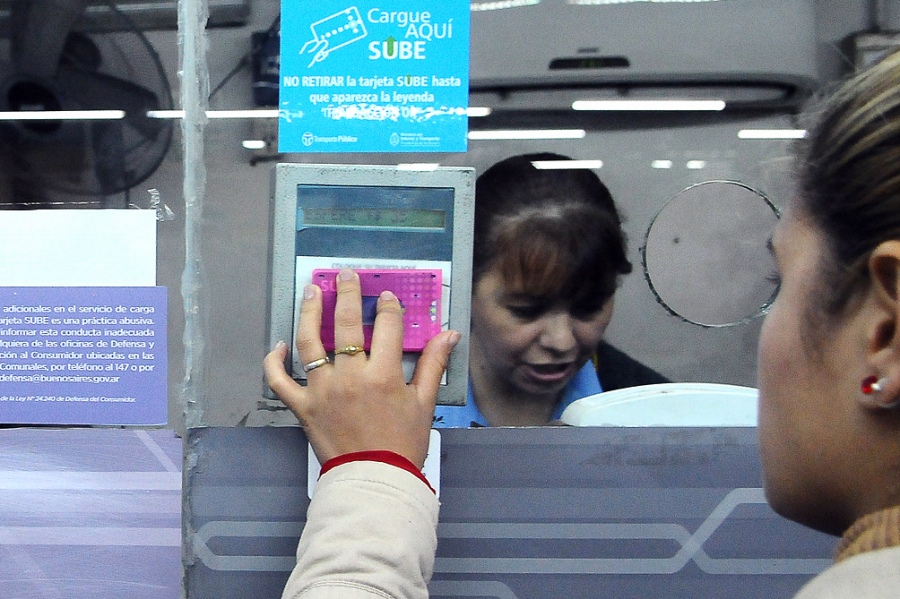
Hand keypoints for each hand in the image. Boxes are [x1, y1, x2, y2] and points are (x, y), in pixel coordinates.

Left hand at [264, 268, 460, 467]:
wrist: (374, 480)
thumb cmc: (401, 444)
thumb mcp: (424, 403)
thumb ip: (434, 365)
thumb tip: (449, 334)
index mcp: (383, 375)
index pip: (387, 326)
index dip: (388, 307)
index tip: (385, 297)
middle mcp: (350, 377)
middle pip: (347, 324)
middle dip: (347, 294)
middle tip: (345, 276)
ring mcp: (322, 390)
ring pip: (309, 342)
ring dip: (309, 313)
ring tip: (312, 293)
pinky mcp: (302, 407)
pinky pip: (279, 380)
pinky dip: (274, 361)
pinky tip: (278, 345)